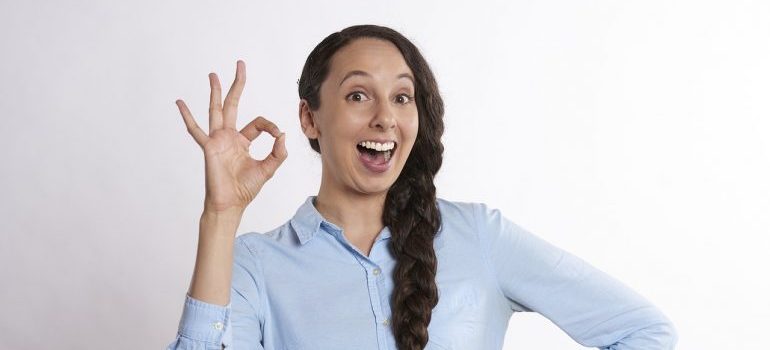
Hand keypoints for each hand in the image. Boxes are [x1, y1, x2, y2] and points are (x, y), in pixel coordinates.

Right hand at [175, 60, 287, 213]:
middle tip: (240, 65)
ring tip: (213, 74)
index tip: (277, 134)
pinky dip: (187, 116)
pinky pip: (195, 130)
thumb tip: (283, 135)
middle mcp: (229, 137)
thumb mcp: (268, 169)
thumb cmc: (246, 189)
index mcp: (243, 141)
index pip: (258, 123)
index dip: (270, 126)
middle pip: (233, 104)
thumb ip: (278, 153)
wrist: (231, 203)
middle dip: (237, 85)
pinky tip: (180, 103)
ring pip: (216, 110)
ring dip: (215, 92)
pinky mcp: (208, 147)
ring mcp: (217, 140)